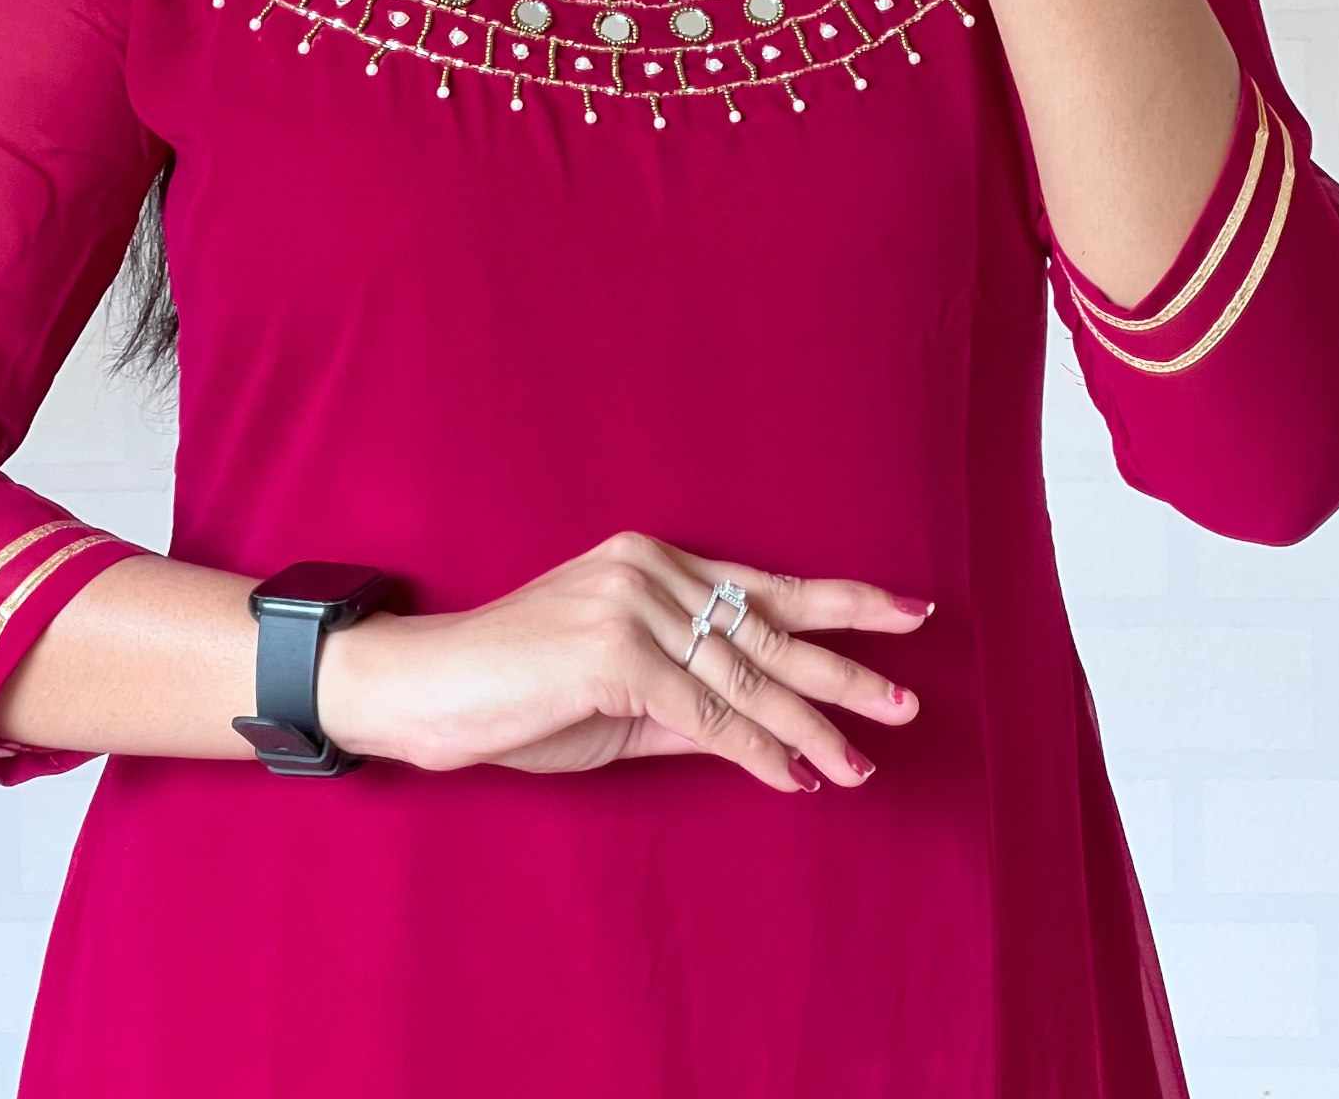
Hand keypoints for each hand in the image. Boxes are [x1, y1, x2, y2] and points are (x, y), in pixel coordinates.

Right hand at [315, 528, 930, 793]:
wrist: (429, 689)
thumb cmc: (518, 694)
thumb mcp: (622, 700)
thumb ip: (692, 708)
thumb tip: (769, 739)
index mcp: (654, 563)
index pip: (765, 587)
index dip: (841, 603)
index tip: (909, 614)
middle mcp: (650, 571)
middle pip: (769, 627)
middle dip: (845, 668)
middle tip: (908, 700)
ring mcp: (633, 606)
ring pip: (746, 676)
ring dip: (811, 725)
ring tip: (864, 758)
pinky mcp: (615, 652)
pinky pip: (705, 713)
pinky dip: (756, 750)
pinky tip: (796, 776)